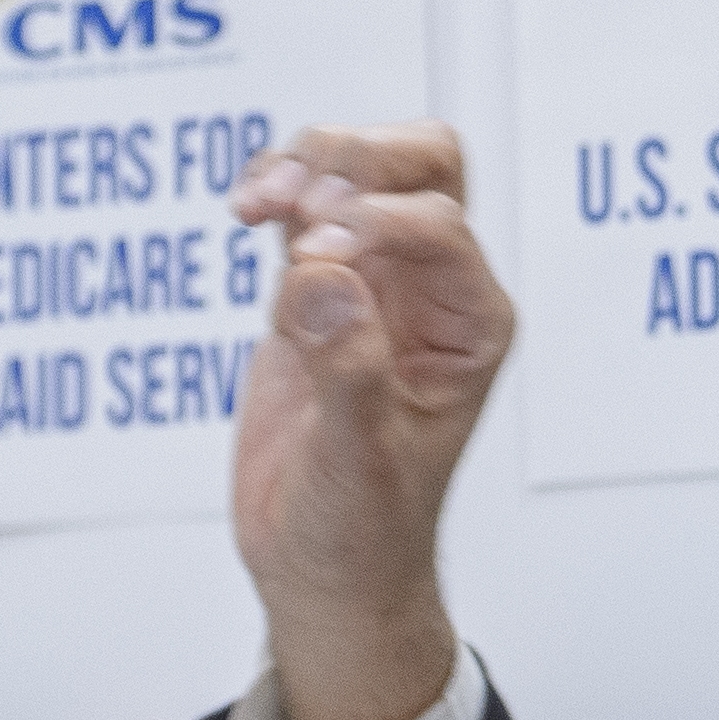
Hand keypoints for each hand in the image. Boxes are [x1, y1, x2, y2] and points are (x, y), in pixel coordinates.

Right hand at [228, 124, 511, 719]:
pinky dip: (275, 187)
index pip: (440, 227)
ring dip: (310, 162)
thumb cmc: (364, 525)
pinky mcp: (314, 284)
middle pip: (425, 163)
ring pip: (361, 167)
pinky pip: (302, 204)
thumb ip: (348, 368)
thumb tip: (324, 276)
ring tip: (259, 204)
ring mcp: (373, 278)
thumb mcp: (361, 461)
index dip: (378, 222)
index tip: (317, 254)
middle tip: (300, 197)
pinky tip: (248, 208)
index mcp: (470, 324)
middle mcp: (430, 288)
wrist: (322, 563)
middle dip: (362, 157)